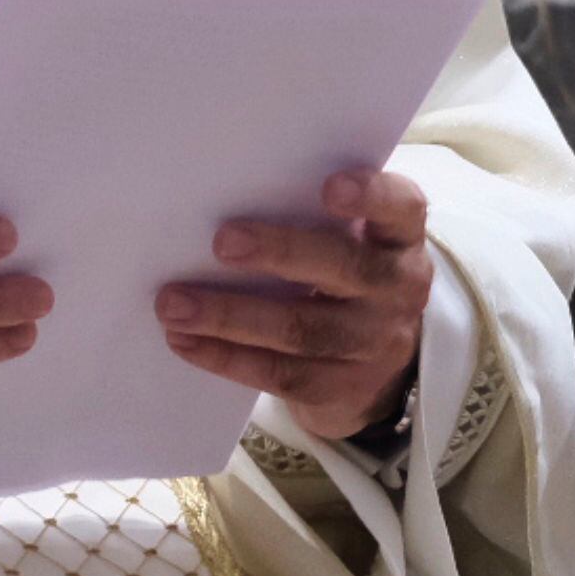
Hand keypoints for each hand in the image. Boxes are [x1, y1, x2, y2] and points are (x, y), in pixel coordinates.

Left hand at [157, 170, 429, 441]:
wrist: (378, 367)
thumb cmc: (342, 273)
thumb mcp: (347, 239)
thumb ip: (308, 213)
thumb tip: (223, 191)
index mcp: (399, 238)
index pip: (400, 208)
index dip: (370, 196)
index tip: (329, 186)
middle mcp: (397, 289)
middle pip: (346, 268)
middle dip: (281, 253)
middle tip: (222, 242)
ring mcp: (373, 344)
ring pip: (302, 330)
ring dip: (230, 316)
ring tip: (174, 304)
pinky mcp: (341, 389)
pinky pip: (279, 373)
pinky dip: (226, 357)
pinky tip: (185, 340)